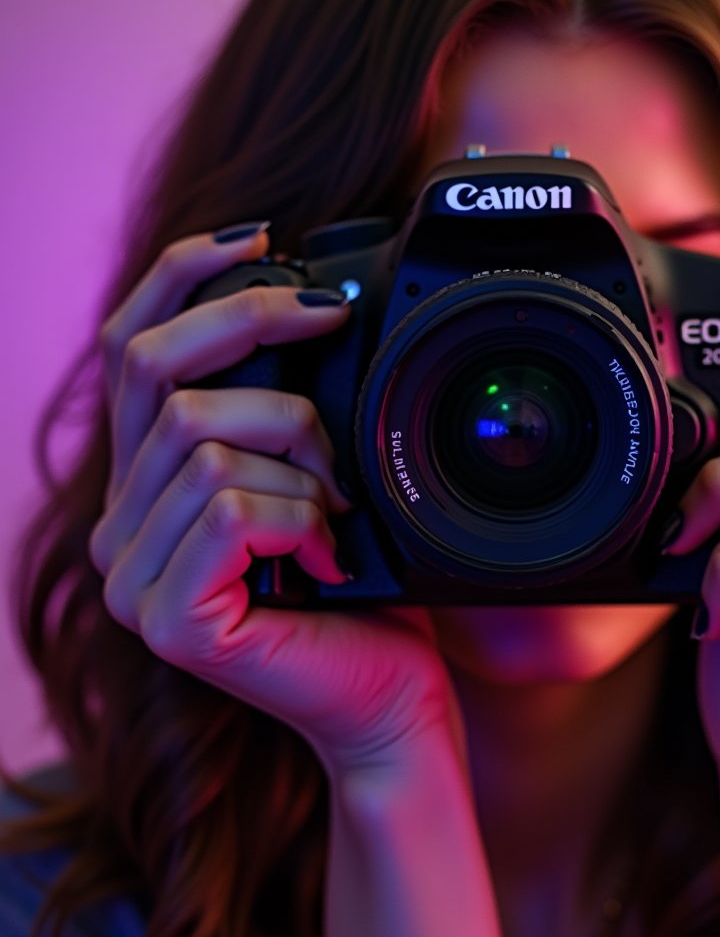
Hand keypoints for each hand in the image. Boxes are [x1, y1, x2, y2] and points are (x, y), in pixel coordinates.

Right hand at [88, 225, 467, 779]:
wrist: (387, 699)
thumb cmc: (361, 592)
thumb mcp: (313, 473)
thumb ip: (273, 407)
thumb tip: (297, 299)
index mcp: (140, 488)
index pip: (124, 349)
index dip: (182, 276)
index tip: (263, 237)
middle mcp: (115, 529)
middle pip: (154, 372)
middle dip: (254, 331)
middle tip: (331, 324)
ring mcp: (128, 579)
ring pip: (202, 439)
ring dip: (300, 456)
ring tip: (340, 509)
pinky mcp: (165, 618)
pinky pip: (227, 504)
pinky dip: (297, 512)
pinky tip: (327, 553)